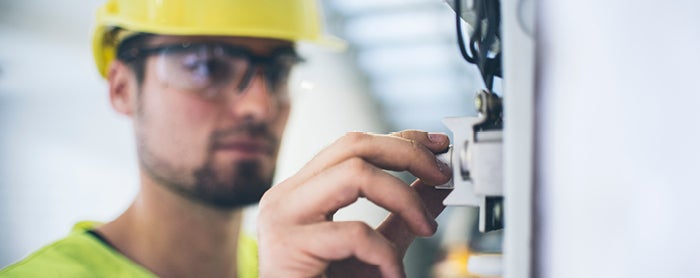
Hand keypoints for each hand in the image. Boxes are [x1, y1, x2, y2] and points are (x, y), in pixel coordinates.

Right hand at [257, 130, 451, 276]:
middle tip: (442, 174)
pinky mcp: (288, 247)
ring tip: (426, 227)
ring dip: (403, 197)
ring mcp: (282, 218)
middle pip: (352, 145)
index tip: (438, 146)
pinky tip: (393, 274)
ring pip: (353, 174)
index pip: (353, 145)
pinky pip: (353, 233)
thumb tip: (437, 189)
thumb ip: (401, 218)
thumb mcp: (376, 250)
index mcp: (302, 192)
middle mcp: (286, 197)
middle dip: (408, 154)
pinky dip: (385, 253)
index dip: (400, 139)